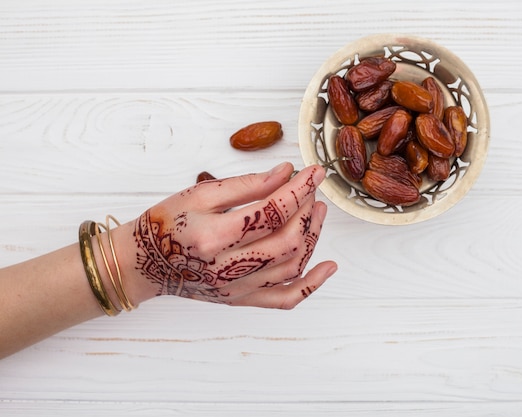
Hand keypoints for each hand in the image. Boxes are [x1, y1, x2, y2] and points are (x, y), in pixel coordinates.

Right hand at [129, 162, 336, 308]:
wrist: (143, 263)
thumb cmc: (166, 224)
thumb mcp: (201, 194)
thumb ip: (247, 185)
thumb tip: (286, 173)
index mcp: (214, 237)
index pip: (272, 211)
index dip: (299, 188)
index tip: (313, 171)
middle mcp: (227, 269)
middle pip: (287, 241)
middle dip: (307, 211)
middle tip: (311, 189)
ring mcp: (236, 289)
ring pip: (292, 266)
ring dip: (312, 237)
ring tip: (317, 212)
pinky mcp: (241, 299)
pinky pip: (284, 299)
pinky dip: (311, 285)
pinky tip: (329, 267)